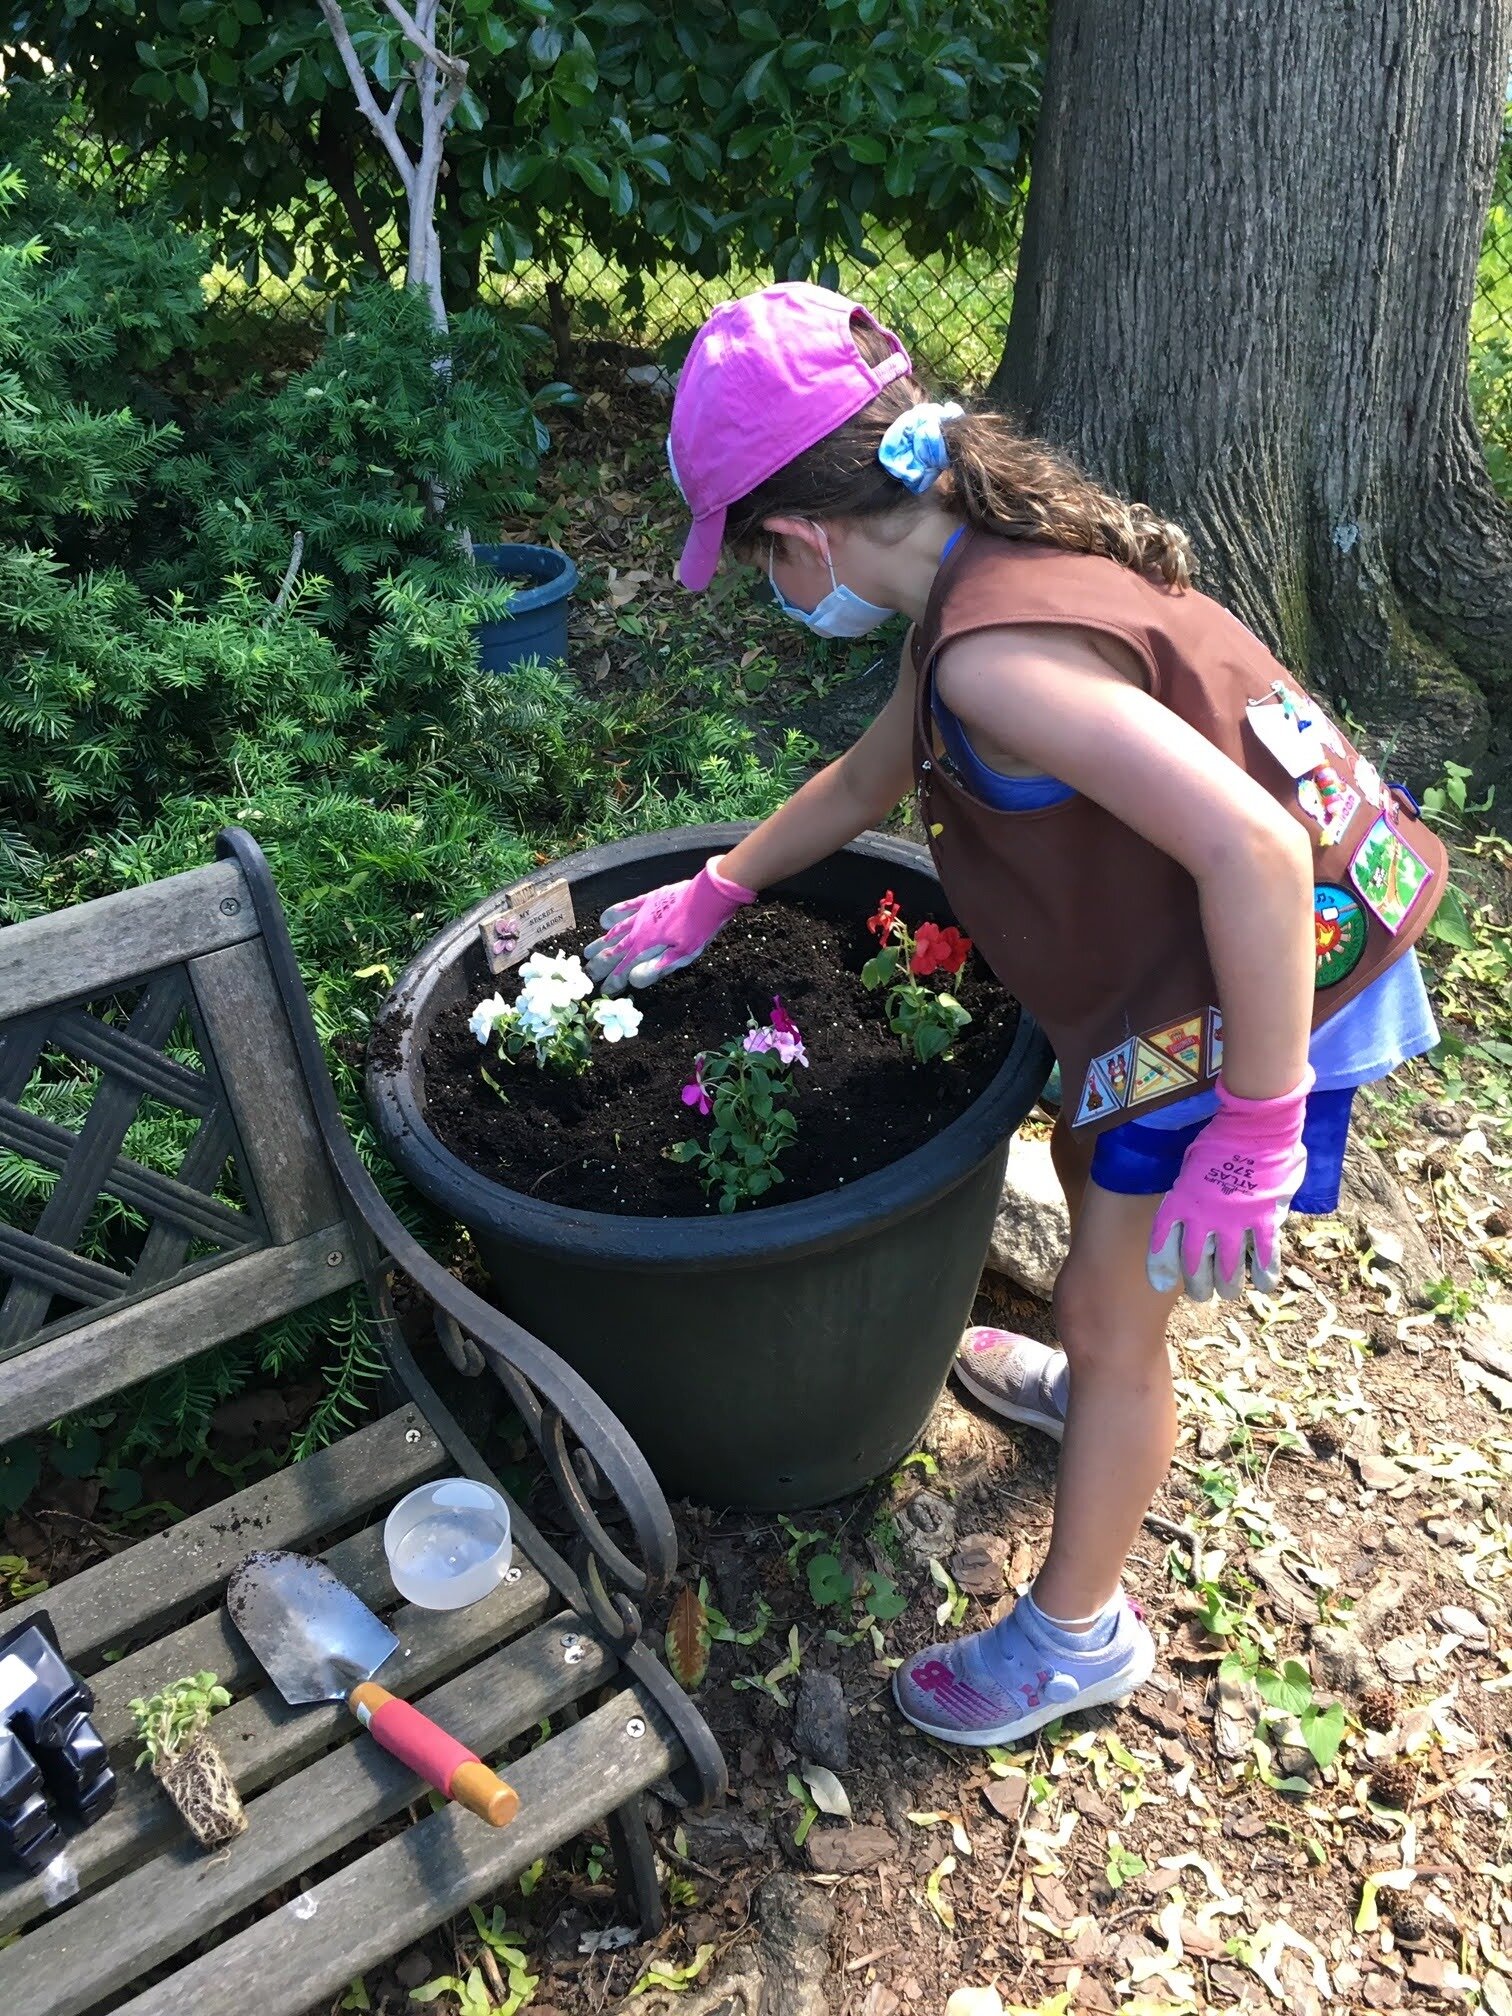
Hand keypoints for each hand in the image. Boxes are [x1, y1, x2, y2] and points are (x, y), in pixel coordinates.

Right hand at [584, 856, 755, 993]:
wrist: (707, 896)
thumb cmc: (699, 928)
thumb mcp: (683, 954)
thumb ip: (657, 967)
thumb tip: (632, 979)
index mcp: (646, 945)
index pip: (624, 967)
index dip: (613, 980)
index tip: (603, 990)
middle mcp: (638, 930)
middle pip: (614, 949)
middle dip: (600, 964)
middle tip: (588, 974)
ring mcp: (641, 914)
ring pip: (615, 930)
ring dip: (601, 942)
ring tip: (588, 952)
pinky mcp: (648, 900)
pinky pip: (626, 907)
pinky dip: (614, 914)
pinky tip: (604, 921)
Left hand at [1146, 1068, 1314, 1299]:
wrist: (1254, 1124)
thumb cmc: (1219, 1138)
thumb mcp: (1190, 1164)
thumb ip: (1189, 1190)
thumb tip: (1189, 1205)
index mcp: (1180, 1201)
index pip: (1162, 1243)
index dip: (1161, 1267)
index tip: (1161, 1284)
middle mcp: (1203, 1218)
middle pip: (1195, 1265)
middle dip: (1197, 1284)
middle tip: (1201, 1293)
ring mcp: (1235, 1221)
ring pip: (1228, 1268)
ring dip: (1228, 1285)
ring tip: (1229, 1292)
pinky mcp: (1264, 1219)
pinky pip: (1264, 1256)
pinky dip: (1264, 1274)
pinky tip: (1264, 1285)